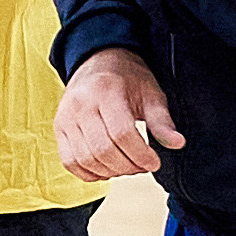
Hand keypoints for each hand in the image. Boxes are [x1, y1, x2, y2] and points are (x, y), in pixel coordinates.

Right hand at [54, 48, 183, 182]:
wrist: (98, 62)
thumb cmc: (128, 79)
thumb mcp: (151, 93)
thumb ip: (161, 120)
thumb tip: (176, 144)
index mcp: (106, 91)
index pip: (121, 134)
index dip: (140, 155)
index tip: (154, 162)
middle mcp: (80, 104)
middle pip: (103, 150)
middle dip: (127, 166)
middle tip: (142, 166)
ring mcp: (65, 117)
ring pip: (85, 159)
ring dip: (110, 172)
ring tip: (127, 166)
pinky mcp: (59, 128)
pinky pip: (69, 162)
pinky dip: (88, 173)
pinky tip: (107, 169)